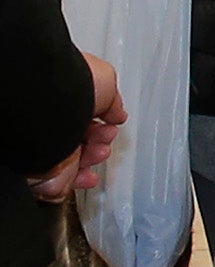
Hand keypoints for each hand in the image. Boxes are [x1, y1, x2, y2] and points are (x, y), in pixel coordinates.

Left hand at [26, 55, 119, 198]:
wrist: (51, 112)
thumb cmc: (71, 88)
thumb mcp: (105, 81)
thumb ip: (113, 102)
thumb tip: (118, 114)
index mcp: (65, 104)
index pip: (84, 117)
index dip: (102, 122)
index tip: (111, 121)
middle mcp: (54, 127)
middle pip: (82, 140)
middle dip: (101, 140)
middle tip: (107, 134)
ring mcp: (48, 150)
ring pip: (76, 162)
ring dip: (94, 158)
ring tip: (99, 151)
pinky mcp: (44, 174)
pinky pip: (63, 185)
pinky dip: (78, 181)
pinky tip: (88, 174)